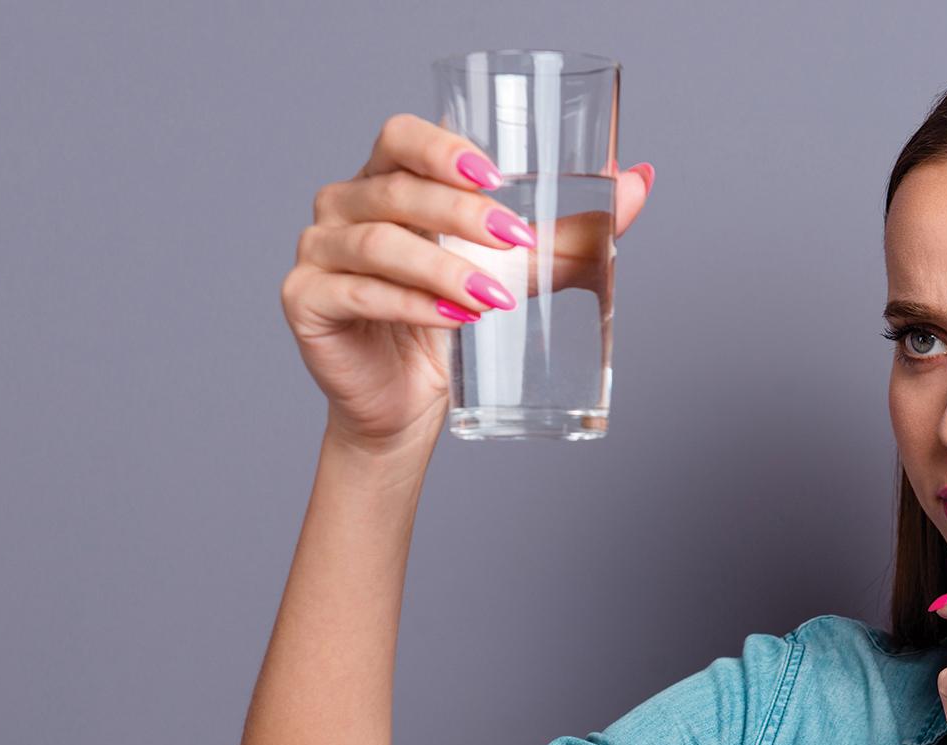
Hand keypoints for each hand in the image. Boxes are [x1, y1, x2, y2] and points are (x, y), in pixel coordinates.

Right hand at [280, 112, 655, 451]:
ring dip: (443, 267)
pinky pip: (358, 294)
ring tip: (493, 298)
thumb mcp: (520, 271)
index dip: (443, 147)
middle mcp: (343, 206)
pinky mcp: (305, 302)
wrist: (408, 407)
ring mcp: (319, 253)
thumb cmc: (456, 325)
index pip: (401, 135)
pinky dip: (409, 305)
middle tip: (517, 242)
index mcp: (386, 179)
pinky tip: (451, 319)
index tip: (498, 176)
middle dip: (462, 214)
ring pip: (378, 243)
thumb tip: (642, 179)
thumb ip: (572, 230)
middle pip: (396, 190)